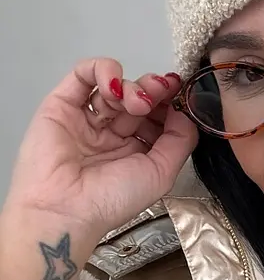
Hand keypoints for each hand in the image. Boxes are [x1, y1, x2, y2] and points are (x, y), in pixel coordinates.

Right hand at [3, 58, 198, 241]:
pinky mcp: (61, 104)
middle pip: (139, 98)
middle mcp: (112, 133)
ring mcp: (87, 117)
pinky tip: (115, 85)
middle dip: (155, 92)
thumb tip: (185, 110)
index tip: (182, 97)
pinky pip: (83, 74)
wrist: (64, 209)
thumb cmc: (113, 198)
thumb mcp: (161, 173)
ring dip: (133, 86)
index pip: (158, 116)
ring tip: (136, 102)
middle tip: (161, 92)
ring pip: (116, 86)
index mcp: (136, 151)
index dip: (171, 104)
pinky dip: (103, 70)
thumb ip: (180, 139)